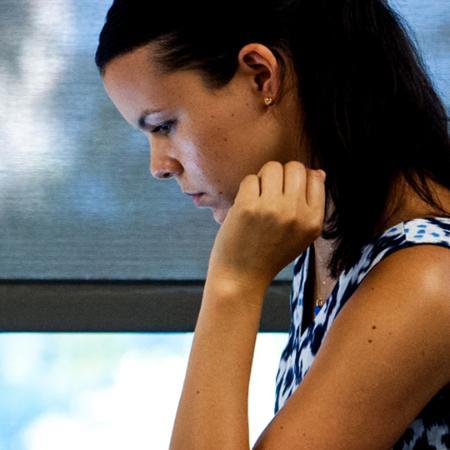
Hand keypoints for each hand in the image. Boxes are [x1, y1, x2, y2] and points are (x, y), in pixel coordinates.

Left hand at [206, 161, 326, 292]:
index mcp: (313, 221)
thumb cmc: (270, 254)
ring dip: (263, 178)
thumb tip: (318, 172)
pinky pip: (251, 178)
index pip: (315, 177)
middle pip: (294, 167)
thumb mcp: (301, 236)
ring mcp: (272, 209)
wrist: (242, 277)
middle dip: (281, 174)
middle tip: (271, 192)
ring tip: (258, 197)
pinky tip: (245, 206)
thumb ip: (311, 205)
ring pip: (272, 167)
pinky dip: (247, 189)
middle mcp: (296, 213)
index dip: (299, 179)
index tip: (286, 192)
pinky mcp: (248, 207)